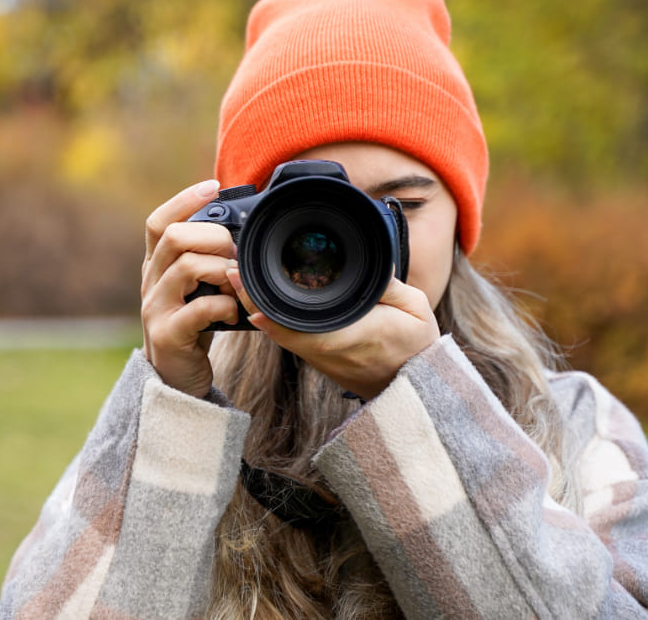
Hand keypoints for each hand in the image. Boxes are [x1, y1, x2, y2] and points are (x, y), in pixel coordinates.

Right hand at [141, 179, 239, 397]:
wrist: (177, 379)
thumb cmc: (194, 328)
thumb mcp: (196, 289)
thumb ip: (208, 262)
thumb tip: (242, 232)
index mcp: (157, 266)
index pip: (158, 221)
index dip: (184, 200)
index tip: (214, 186)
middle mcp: (150, 282)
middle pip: (173, 237)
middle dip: (213, 237)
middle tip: (234, 254)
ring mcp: (155, 308)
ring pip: (186, 267)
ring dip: (221, 270)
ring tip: (235, 284)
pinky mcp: (168, 334)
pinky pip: (199, 309)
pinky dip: (224, 305)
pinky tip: (233, 313)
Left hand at [227, 268, 439, 399]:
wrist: (413, 386)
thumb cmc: (415, 346)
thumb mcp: (414, 308)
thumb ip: (388, 284)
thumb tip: (370, 260)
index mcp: (344, 335)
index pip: (293, 322)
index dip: (263, 303)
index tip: (245, 279)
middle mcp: (323, 348)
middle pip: (273, 324)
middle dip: (250, 297)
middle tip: (232, 269)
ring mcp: (317, 355)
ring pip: (276, 331)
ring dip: (256, 306)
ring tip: (239, 278)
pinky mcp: (318, 357)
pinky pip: (286, 336)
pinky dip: (269, 317)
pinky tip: (259, 299)